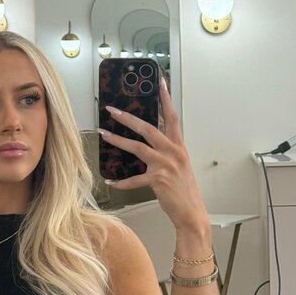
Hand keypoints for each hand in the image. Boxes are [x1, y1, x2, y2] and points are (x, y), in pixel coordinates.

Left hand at [100, 77, 208, 231]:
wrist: (191, 212)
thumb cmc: (184, 190)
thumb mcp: (179, 165)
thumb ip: (165, 152)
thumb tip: (145, 144)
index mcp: (179, 146)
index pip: (172, 117)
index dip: (166, 98)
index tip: (160, 82)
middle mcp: (174, 152)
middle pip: (148, 128)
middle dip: (128, 117)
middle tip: (112, 110)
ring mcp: (166, 165)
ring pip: (138, 147)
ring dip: (118, 140)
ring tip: (103, 134)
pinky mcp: (159, 180)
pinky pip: (134, 179)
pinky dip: (122, 182)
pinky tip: (111, 181)